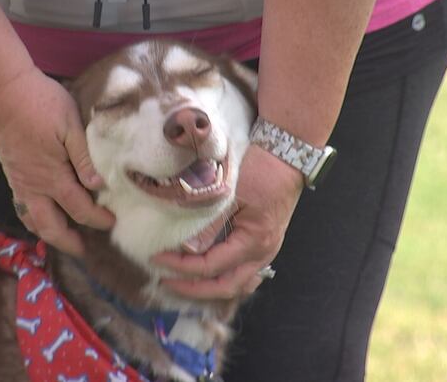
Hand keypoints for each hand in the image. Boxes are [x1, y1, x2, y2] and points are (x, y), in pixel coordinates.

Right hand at [0, 66, 114, 255]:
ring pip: (32, 220)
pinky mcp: (11, 174)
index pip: (79, 208)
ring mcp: (19, 182)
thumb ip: (84, 157)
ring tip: (65, 239)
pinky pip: (22, 207)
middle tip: (84, 251)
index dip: (96, 219)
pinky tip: (44, 216)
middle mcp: (33, 186)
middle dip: (68, 242)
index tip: (112, 222)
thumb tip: (99, 186)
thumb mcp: (71, 125)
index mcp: (52, 176)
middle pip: (50, 227)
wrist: (3, 91)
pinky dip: (34, 219)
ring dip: (49, 234)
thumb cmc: (42, 103)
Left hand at [152, 145, 303, 298]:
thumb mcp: (230, 192)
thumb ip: (210, 223)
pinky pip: (245, 274)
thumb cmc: (261, 170)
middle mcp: (263, 254)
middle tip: (167, 281)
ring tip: (186, 284)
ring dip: (212, 289)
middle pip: (226, 287)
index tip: (158, 258)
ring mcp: (266, 251)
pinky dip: (226, 279)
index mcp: (253, 242)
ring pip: (238, 285)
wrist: (288, 157)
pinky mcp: (265, 245)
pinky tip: (210, 277)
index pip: (211, 266)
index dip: (182, 266)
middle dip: (194, 289)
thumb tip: (188, 249)